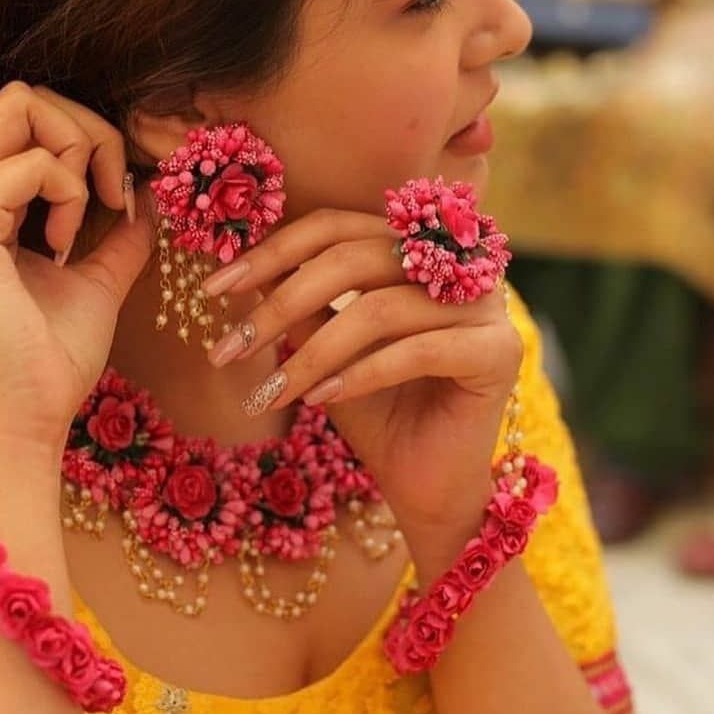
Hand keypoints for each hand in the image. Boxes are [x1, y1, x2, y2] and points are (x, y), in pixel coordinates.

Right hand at [0, 81, 151, 452]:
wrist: (27, 417)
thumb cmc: (50, 358)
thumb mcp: (98, 279)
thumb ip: (117, 234)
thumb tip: (149, 193)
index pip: (25, 110)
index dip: (85, 135)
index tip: (114, 197)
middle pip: (23, 93)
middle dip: (89, 130)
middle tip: (109, 193)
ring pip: (24, 104)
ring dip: (80, 154)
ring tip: (82, 222)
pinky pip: (33, 161)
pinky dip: (68, 193)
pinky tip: (61, 247)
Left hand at [205, 209, 521, 540]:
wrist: (425, 487)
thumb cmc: (375, 412)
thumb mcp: (323, 348)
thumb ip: (300, 301)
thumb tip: (244, 263)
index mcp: (416, 246)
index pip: (337, 227)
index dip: (272, 251)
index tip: (215, 288)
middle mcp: (460, 262)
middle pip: (354, 258)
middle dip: (280, 303)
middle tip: (229, 349)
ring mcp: (485, 304)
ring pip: (379, 308)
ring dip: (312, 352)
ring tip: (271, 390)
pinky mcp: (499, 351)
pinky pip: (416, 351)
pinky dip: (359, 375)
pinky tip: (319, 399)